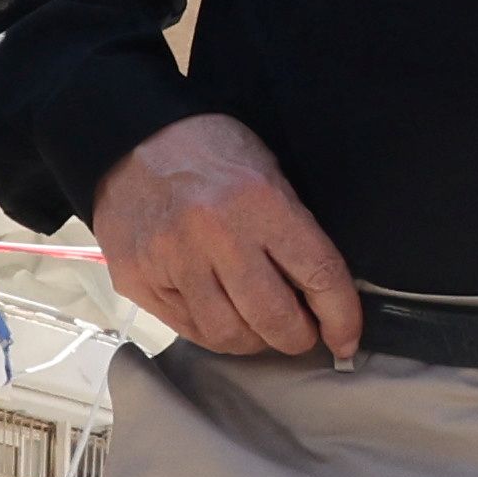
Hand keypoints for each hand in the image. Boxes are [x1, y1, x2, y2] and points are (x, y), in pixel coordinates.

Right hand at [85, 115, 361, 355]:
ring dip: (253, 341)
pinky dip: (213, 331)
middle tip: (301, 335)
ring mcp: (171, 260)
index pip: (318, 274)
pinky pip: (187, 329)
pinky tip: (221, 315)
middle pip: (273, 318)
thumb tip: (321, 295)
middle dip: (297, 338)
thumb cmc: (210, 151)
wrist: (131, 135)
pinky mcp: (138, 279)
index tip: (346, 339)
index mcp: (259, 201)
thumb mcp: (267, 171)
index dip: (341, 318)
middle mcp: (215, 234)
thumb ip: (292, 231)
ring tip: (258, 327)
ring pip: (228, 334)